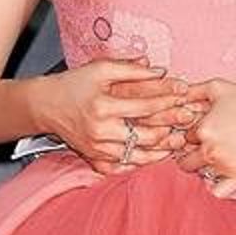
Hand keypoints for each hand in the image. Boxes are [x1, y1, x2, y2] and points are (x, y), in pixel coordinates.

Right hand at [32, 59, 201, 175]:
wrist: (45, 106)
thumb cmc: (73, 85)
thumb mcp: (99, 68)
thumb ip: (130, 68)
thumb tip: (159, 69)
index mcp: (103, 107)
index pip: (146, 106)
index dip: (168, 99)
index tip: (185, 93)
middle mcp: (101, 132)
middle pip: (147, 136)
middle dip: (172, 127)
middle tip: (190, 120)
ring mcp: (98, 150)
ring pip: (140, 156)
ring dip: (163, 149)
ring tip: (179, 141)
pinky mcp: (95, 161)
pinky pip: (125, 167)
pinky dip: (143, 162)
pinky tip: (157, 154)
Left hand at [173, 79, 235, 197]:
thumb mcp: (216, 87)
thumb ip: (190, 90)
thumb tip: (172, 96)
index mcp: (203, 130)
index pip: (182, 139)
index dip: (189, 134)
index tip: (200, 130)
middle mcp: (211, 150)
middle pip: (184, 161)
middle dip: (189, 153)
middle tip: (204, 146)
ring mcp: (226, 167)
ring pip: (200, 174)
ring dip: (204, 166)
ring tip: (217, 153)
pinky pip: (217, 192)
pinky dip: (216, 186)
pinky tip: (221, 174)